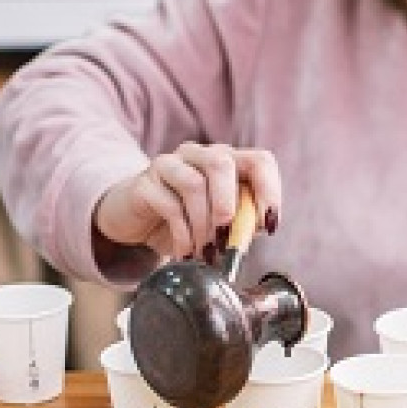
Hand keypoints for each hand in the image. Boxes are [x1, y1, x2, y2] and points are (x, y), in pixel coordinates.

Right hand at [93, 142, 280, 259]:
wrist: (137, 222)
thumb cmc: (188, 220)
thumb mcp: (222, 223)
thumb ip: (243, 221)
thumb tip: (260, 225)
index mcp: (227, 160)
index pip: (260, 160)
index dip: (269, 190)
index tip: (268, 224)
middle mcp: (199, 154)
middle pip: (221, 163)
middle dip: (229, 203)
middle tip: (227, 236)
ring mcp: (169, 164)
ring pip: (194, 184)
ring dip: (204, 226)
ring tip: (207, 253)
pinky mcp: (144, 183)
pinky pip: (169, 205)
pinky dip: (183, 235)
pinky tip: (186, 252)